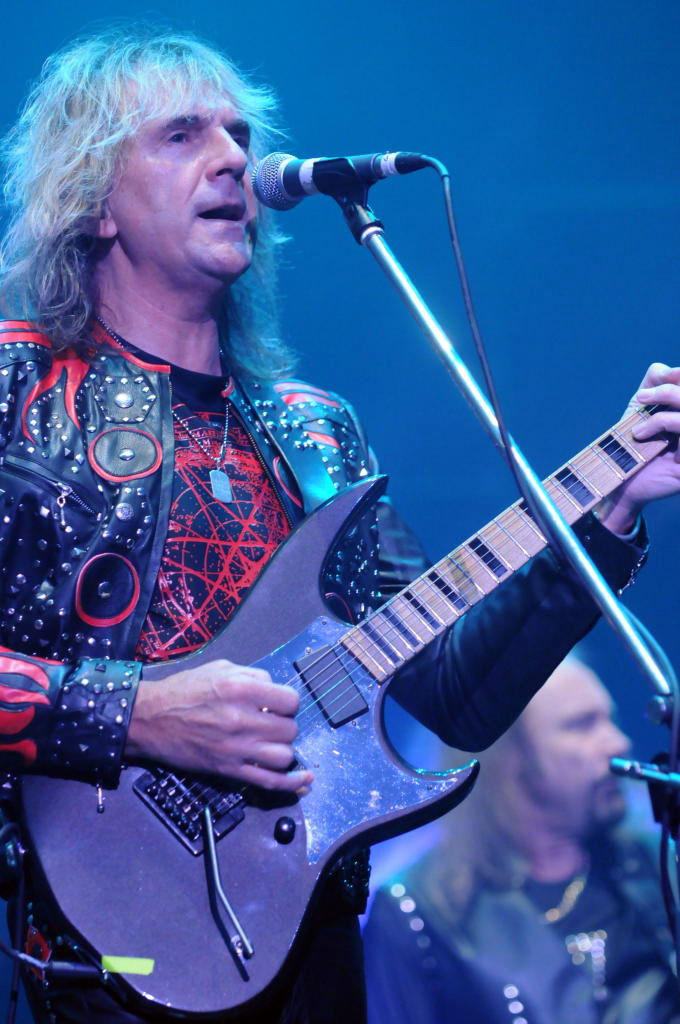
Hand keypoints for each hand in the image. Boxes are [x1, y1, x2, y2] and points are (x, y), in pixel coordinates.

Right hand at [125, 659, 312, 792]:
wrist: (149, 719)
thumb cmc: (183, 690)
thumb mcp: (220, 668)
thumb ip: (253, 675)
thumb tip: (275, 689)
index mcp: (241, 689)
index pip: (290, 700)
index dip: (287, 702)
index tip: (278, 704)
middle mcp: (242, 719)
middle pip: (290, 728)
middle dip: (284, 724)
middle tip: (271, 723)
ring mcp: (236, 748)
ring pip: (284, 755)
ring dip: (283, 749)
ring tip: (271, 743)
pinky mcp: (229, 770)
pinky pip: (270, 781)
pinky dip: (291, 783)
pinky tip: (302, 781)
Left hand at [597, 363, 679, 534]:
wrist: (618, 479)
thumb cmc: (632, 441)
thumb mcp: (642, 405)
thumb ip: (657, 381)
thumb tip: (671, 370)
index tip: (661, 377)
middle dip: (669, 390)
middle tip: (641, 397)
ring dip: (663, 408)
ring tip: (639, 422)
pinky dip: (662, 423)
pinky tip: (641, 434)